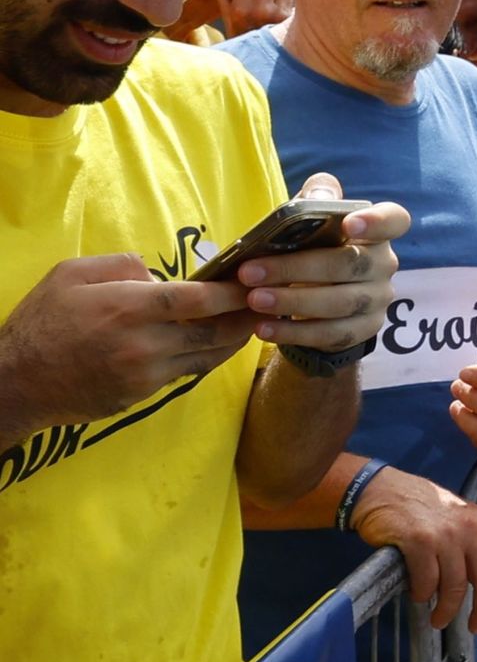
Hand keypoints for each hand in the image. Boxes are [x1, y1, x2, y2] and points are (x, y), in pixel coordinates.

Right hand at [0, 253, 255, 440]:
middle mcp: (144, 344)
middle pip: (213, 333)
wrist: (18, 381)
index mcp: (128, 308)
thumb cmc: (41, 321)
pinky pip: (183, 373)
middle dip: (244, 319)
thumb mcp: (70, 274)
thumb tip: (157, 274)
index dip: (233, 292)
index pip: (198, 299)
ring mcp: (145, 375)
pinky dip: (204, 358)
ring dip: (232, 342)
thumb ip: (120, 266)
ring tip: (250, 324)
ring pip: (205, 359)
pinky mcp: (142, 395)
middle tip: (266, 305)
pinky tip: (213, 344)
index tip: (254, 283)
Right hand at [216, 0, 292, 35]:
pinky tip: (280, 14)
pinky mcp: (289, 17)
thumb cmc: (244, 37)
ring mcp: (276, 14)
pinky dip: (286, 2)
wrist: (262, 59)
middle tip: (261, 6)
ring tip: (271, 11)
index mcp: (239, 11)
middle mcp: (258, 11)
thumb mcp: (229, 19)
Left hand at [239, 174, 409, 352]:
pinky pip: (332, 334)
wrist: (326, 297)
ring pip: (339, 304)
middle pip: (349, 265)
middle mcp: (384, 265)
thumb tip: (318, 191)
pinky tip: (265, 328)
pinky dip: (295, 333)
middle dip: (297, 269)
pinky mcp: (364, 331)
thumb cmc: (318, 248)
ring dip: (292, 303)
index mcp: (377, 232)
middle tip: (251, 272)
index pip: (394, 220)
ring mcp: (377, 301)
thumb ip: (317, 200)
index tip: (348, 224)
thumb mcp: (315, 220)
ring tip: (254, 300)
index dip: (376, 221)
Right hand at [348, 465, 476, 630]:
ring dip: (447, 610)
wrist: (380, 489)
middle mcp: (470, 527)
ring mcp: (445, 534)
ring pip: (456, 587)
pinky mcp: (418, 541)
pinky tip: (418, 593)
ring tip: (439, 618)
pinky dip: (423, 594)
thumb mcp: (459, 517)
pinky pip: (427, 582)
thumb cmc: (420, 508)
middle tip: (475, 627)